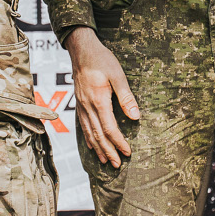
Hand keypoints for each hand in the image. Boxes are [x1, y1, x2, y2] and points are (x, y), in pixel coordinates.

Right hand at [67, 28, 138, 167]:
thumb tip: (135, 117)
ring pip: (89, 133)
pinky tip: (92, 145)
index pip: (109, 128)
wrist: (81, 51)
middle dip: (108, 151)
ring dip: (98, 148)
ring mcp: (81, 106)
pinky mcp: (79, 104)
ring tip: (105, 160)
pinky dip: (88, 138)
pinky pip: (82, 126)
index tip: (128, 152)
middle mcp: (87, 107)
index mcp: (98, 100)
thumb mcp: (118, 75)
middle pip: (98, 135)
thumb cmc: (101, 60)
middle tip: (117, 164)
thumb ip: (126, 97)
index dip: (118, 142)